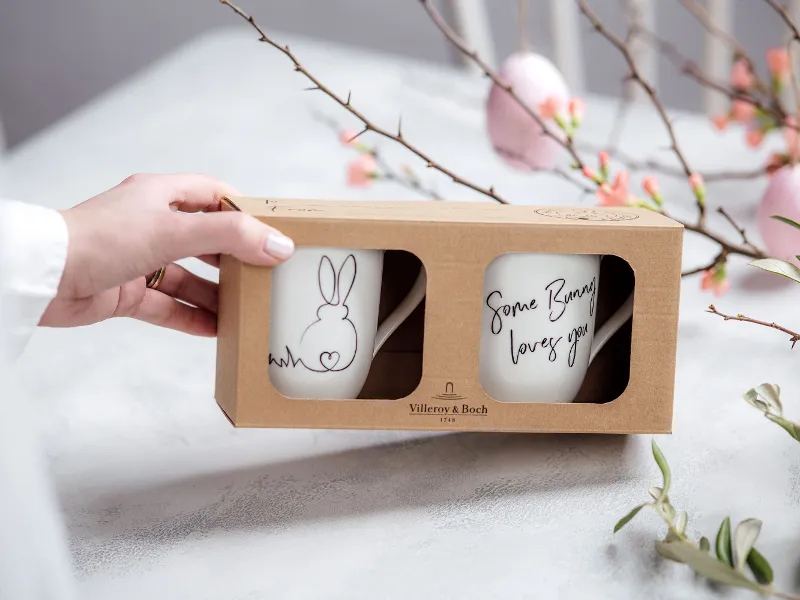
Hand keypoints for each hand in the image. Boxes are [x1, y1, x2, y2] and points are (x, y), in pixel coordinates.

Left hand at [40, 173, 294, 335]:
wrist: (43, 276)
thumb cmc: (101, 239)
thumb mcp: (175, 230)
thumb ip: (231, 236)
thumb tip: (279, 245)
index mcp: (161, 195)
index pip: (213, 195)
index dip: (244, 212)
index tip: (271, 232)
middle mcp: (151, 224)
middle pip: (205, 239)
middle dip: (235, 258)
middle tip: (264, 274)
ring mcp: (139, 259)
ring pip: (189, 277)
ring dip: (215, 294)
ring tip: (246, 310)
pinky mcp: (126, 292)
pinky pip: (168, 306)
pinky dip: (191, 317)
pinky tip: (215, 330)